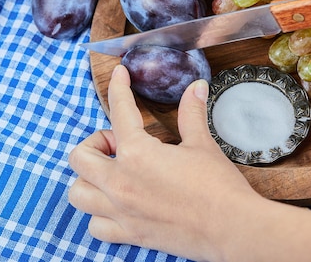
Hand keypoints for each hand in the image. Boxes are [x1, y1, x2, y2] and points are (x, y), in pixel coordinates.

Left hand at [68, 65, 259, 260]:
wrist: (232, 228)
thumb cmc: (219, 187)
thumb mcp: (202, 144)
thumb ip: (191, 114)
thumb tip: (196, 88)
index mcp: (137, 153)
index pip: (119, 111)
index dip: (118, 87)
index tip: (120, 75)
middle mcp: (120, 182)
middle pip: (80, 156)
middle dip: (95, 144)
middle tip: (118, 144)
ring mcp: (121, 211)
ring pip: (78, 193)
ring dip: (89, 179)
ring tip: (112, 173)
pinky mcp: (129, 235)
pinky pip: (95, 227)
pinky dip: (99, 215)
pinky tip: (117, 206)